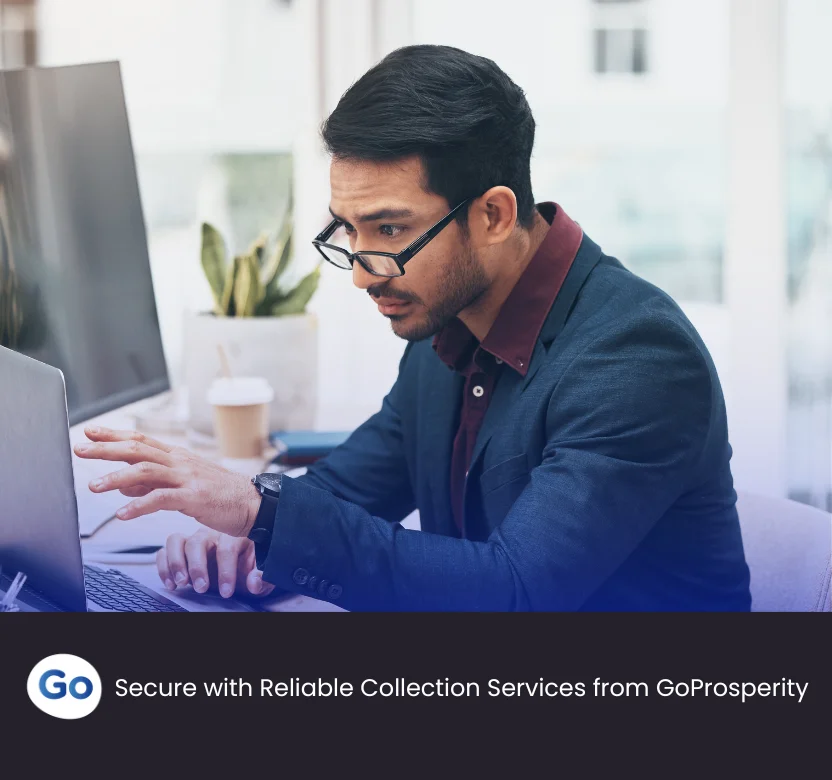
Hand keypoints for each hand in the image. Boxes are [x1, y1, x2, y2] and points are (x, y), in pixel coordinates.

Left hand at [73, 427, 262, 536]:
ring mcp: (187, 478)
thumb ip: (154, 484)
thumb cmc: (220, 495)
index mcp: (177, 457)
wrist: (253, 504)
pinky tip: (122, 514)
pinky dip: (140, 506)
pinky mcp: (194, 497)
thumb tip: (126, 488)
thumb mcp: (184, 485)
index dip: (114, 435)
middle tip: (80, 450)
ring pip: (145, 471)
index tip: (90, 432)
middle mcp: (179, 462)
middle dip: (106, 449)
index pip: (141, 439)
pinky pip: (162, 499)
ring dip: (116, 478)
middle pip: (137, 449)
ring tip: (93, 486)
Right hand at [156, 530, 275, 598]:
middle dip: (197, 567)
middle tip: (201, 588)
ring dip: (176, 563)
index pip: (227, 549)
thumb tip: (254, 583)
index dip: (226, 572)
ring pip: (176, 541)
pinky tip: (171, 583)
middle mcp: (211, 535)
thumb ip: (261, 577)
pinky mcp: (181, 549)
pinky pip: (164, 550)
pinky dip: (163, 566)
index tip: (227, 591)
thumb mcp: (261, 571)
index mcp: (234, 536)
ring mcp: (194, 540)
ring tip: (182, 583)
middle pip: (197, 542)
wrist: (242, 567)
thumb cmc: (250, 567)